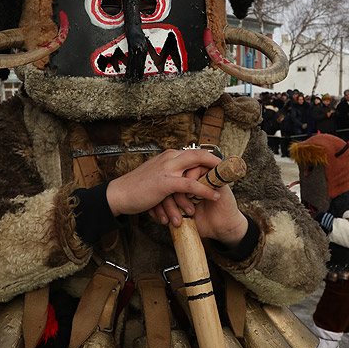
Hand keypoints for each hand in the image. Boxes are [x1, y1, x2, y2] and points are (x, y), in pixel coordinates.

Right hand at [106, 148, 247, 245]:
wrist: (119, 195)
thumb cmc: (137, 188)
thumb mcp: (156, 175)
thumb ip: (170, 174)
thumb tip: (184, 179)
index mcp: (168, 156)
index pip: (192, 152)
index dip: (208, 157)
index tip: (220, 164)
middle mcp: (169, 158)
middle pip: (198, 154)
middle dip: (216, 160)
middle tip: (229, 168)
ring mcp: (167, 168)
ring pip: (197, 167)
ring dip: (211, 179)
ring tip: (221, 189)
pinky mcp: (166, 182)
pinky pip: (191, 186)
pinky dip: (204, 190)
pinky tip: (214, 195)